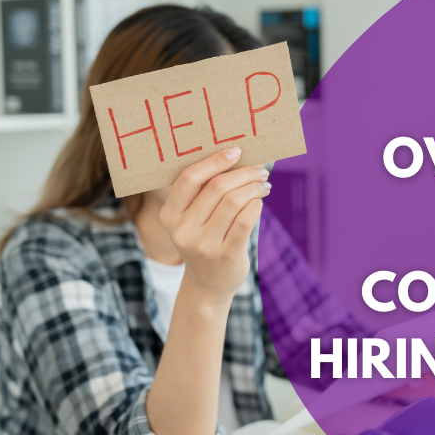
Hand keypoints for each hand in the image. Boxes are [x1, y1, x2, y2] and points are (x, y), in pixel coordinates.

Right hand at [159, 147, 269, 304]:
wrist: (208, 283)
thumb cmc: (204, 239)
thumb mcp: (192, 219)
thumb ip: (203, 192)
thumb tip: (236, 155)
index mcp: (170, 214)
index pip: (189, 178)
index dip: (214, 161)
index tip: (236, 151)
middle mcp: (183, 230)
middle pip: (217, 187)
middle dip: (244, 173)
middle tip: (260, 170)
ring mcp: (204, 244)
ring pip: (234, 201)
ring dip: (254, 187)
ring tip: (264, 184)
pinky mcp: (226, 255)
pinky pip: (246, 220)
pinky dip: (256, 206)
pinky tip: (260, 203)